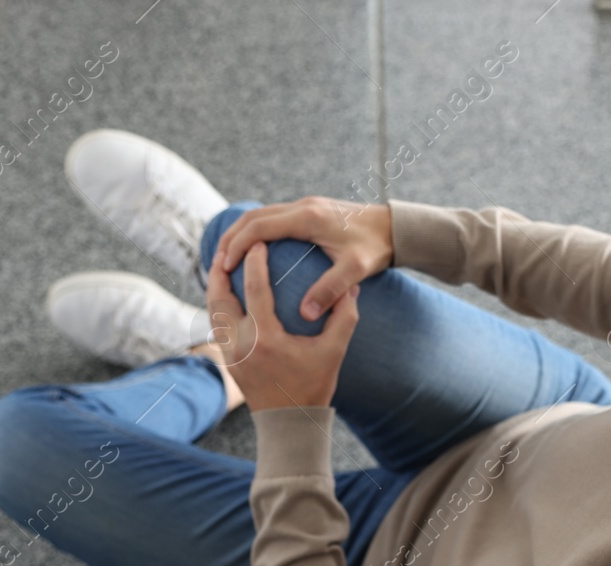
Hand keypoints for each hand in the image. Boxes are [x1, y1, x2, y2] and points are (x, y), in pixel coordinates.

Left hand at [205, 242, 358, 410]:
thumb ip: (344, 317)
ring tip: (221, 268)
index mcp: (266, 339)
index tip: (259, 243)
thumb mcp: (334, 352)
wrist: (289, 422)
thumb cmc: (313, 387)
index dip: (255, 262)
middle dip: (220, 270)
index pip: (255, 290)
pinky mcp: (228, 361)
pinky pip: (216, 327)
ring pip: (212, 313)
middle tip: (228, 249)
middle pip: (218, 298)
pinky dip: (218, 307)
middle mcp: (241, 345)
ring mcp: (230, 355)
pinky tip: (227, 296)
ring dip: (215, 288)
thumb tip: (350, 286)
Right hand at [217, 196, 391, 320]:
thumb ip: (332, 290)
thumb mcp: (356, 270)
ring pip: (261, 215)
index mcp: (307, 217)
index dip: (238, 246)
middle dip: (231, 238)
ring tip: (227, 259)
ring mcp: (305, 206)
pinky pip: (274, 219)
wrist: (394, 227)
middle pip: (253, 217)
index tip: (224, 267)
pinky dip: (256, 233)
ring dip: (241, 234)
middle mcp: (303, 207)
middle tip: (216, 264)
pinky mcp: (310, 211)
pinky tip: (252, 255)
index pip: (259, 226)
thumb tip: (306, 313)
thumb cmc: (376, 249)